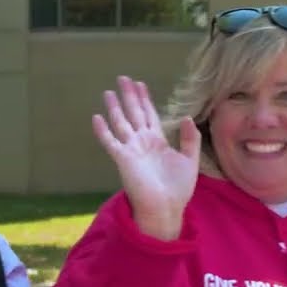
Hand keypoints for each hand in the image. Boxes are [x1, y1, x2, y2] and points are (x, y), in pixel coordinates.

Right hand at [92, 76, 200, 239]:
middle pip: (134, 113)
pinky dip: (103, 130)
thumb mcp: (190, 161)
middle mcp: (143, 142)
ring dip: (115, 108)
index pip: (150, 115)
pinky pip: (110, 141)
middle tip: (123, 78)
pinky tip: (96, 117)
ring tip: (108, 92)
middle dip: (129, 96)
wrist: (166, 208)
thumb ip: (190, 139)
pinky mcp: (122, 158)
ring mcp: (131, 149)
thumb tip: (186, 116)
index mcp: (158, 141)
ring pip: (121, 123)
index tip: (141, 84)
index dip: (145, 99)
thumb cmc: (178, 189)